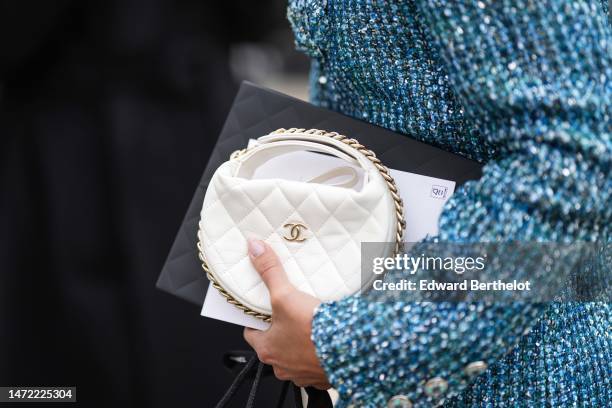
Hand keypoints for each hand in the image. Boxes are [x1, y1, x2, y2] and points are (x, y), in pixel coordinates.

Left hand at [243, 238, 330, 389]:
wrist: (349, 349)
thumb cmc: (313, 331)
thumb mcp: (285, 295)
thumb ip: (269, 272)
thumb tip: (255, 249)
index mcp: (267, 350)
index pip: (252, 332)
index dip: (257, 318)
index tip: (263, 308)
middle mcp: (281, 366)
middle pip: (274, 343)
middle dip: (281, 329)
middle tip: (290, 312)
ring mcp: (302, 373)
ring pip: (295, 354)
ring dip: (300, 342)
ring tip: (309, 322)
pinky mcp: (321, 374)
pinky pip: (315, 362)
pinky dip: (318, 351)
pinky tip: (325, 337)